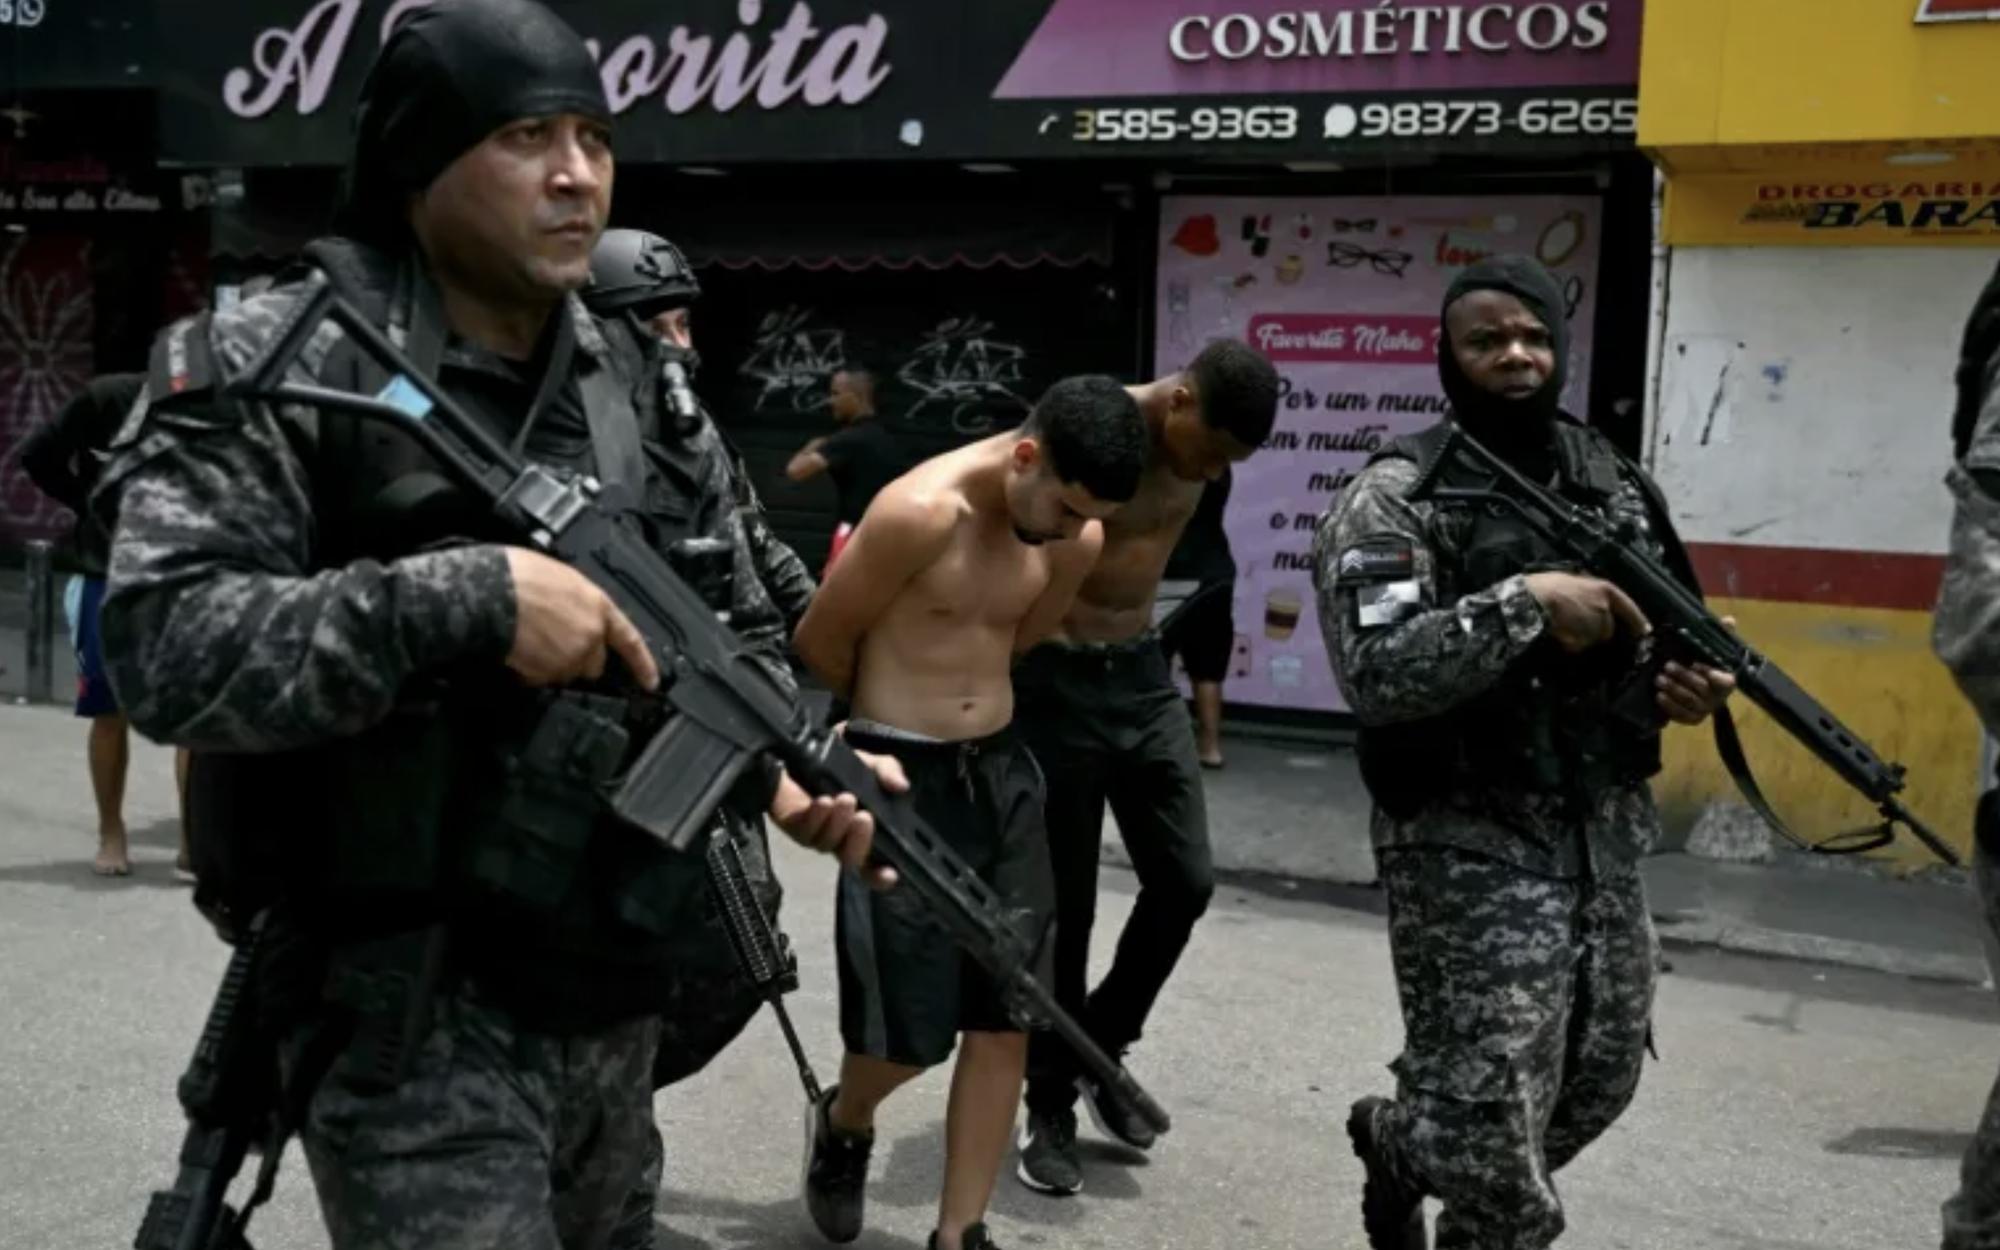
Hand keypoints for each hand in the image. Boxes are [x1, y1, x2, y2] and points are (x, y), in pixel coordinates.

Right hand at [503, 548, 659, 690]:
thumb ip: (580, 604)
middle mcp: (590, 635)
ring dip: (551, 664)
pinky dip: (531, 671)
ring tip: (530, 639)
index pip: (630, 640)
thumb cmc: (518, 576)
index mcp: (599, 607)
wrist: (490, 592)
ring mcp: (570, 656)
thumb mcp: (563, 578)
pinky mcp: (547, 672)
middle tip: (551, 639)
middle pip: (594, 663)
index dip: (643, 664)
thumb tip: (575, 615)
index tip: (650, 682)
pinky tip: (519, 649)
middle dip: (577, 658)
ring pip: (566, 672)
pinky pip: (541, 679)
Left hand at [769, 729, 905, 888]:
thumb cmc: (842, 766)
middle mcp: (840, 841)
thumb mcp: (872, 764)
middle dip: (860, 842)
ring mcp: (816, 836)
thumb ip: (889, 771)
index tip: (890, 873)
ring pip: (828, 844)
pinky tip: (824, 801)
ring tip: (845, 798)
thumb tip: (901, 785)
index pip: (872, 867)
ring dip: (839, 822)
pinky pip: (806, 830)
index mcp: (862, 835)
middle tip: (865, 817)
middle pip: (852, 860)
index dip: (880, 876)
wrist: (805, 751)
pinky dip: (817, 816)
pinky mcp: (794, 827)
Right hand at [1523, 572, 1650, 652]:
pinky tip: (1557, 634)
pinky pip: (1577, 646)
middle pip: (1606, 628)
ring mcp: (1594, 626)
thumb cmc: (1545, 587)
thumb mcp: (1572, 581)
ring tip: (1561, 626)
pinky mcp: (1582, 641)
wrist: (1531, 600)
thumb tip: (1589, 603)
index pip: (1628, 608)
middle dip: (1594, 629)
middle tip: (1572, 622)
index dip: (1638, 621)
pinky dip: (1569, 644)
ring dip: (1579, 637)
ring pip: (1591, 639)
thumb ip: (1587, 593)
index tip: (1645, 631)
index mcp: (1604, 590)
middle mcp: (1604, 609)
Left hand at [1656, 615, 1737, 724]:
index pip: (1725, 681)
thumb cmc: (1702, 663)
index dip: (1711, 674)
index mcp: (1726, 681)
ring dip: (1673, 690)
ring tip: (1659, 679)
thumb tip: (1729, 620)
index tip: (1695, 664)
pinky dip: (1670, 706)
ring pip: (1690, 702)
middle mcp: (1718, 698)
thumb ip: (1720, 634)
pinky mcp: (1692, 718)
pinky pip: (1682, 715)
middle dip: (1683, 677)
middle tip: (1667, 666)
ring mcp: (1705, 710)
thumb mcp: (1710, 647)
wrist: (1690, 684)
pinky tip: (1659, 696)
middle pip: (1701, 689)